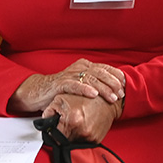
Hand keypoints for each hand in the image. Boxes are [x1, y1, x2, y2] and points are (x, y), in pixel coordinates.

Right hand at [9, 59, 125, 112]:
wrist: (38, 91)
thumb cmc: (61, 89)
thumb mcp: (80, 85)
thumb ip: (93, 85)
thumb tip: (113, 92)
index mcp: (85, 66)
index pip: (105, 68)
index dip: (116, 75)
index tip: (125, 85)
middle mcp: (79, 68)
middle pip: (100, 73)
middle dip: (113, 83)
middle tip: (121, 94)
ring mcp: (69, 74)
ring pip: (90, 79)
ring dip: (103, 88)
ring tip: (112, 97)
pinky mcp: (60, 83)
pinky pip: (74, 85)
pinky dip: (85, 89)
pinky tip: (94, 95)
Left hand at [42, 93, 121, 142]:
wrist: (109, 97)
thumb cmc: (86, 96)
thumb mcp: (63, 98)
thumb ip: (50, 110)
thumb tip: (44, 121)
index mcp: (72, 119)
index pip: (55, 136)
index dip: (52, 132)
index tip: (53, 129)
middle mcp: (82, 130)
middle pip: (64, 141)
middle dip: (63, 133)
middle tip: (66, 123)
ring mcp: (90, 136)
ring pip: (74, 142)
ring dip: (73, 134)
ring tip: (76, 122)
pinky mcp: (96, 139)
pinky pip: (84, 141)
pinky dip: (82, 135)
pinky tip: (84, 124)